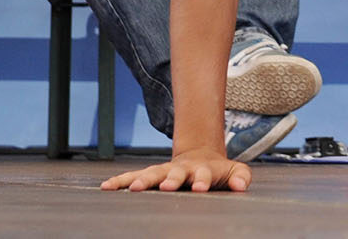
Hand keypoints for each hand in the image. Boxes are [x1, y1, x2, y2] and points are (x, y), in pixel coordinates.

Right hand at [101, 149, 251, 192]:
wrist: (200, 157)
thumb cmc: (218, 171)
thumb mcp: (235, 172)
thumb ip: (241, 177)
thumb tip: (241, 186)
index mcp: (203, 170)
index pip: (204, 174)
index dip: (202, 180)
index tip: (200, 187)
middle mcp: (181, 169)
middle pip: (175, 173)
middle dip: (171, 179)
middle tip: (166, 185)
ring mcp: (164, 171)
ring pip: (151, 174)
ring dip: (142, 180)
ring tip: (131, 189)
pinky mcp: (150, 176)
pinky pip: (132, 178)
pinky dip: (120, 181)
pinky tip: (107, 187)